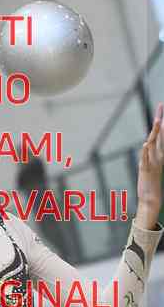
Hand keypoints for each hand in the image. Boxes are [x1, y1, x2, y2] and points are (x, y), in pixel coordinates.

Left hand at [137, 102, 163, 217]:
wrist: (151, 200)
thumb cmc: (150, 184)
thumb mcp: (150, 166)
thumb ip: (149, 155)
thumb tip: (147, 143)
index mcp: (159, 155)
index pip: (161, 135)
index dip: (161, 122)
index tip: (161, 108)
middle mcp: (158, 157)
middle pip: (160, 136)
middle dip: (160, 121)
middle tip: (161, 107)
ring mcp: (153, 163)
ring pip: (154, 145)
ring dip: (156, 133)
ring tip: (158, 121)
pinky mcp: (146, 172)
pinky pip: (146, 160)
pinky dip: (146, 152)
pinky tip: (145, 144)